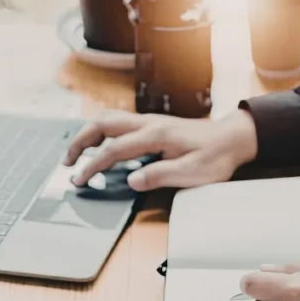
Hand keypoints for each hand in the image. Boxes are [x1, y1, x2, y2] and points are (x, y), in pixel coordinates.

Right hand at [63, 109, 258, 191]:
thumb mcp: (192, 173)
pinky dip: (102, 132)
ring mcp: (149, 121)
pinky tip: (100, 146)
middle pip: (103, 124)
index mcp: (156, 135)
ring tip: (77, 154)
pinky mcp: (152, 124)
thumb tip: (131, 181)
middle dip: (80, 142)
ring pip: (109, 119)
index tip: (80, 180)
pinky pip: (119, 123)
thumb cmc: (216, 157)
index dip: (93, 165)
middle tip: (67, 162)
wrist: (232, 138)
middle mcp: (149, 123)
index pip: (114, 150)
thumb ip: (160, 175)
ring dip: (88, 134)